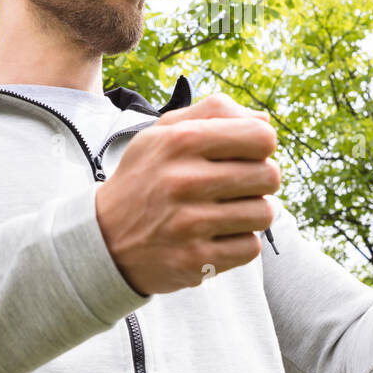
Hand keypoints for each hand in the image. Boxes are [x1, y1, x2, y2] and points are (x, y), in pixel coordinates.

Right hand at [95, 93, 278, 295]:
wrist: (103, 238)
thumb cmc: (145, 178)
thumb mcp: (164, 132)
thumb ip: (214, 112)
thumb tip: (264, 121)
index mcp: (180, 141)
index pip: (261, 137)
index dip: (261, 145)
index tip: (245, 154)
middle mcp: (184, 180)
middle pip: (269, 176)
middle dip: (258, 180)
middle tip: (234, 186)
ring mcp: (189, 224)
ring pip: (264, 214)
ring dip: (250, 213)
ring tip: (223, 211)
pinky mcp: (195, 260)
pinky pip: (250, 248)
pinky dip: (238, 243)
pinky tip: (215, 235)